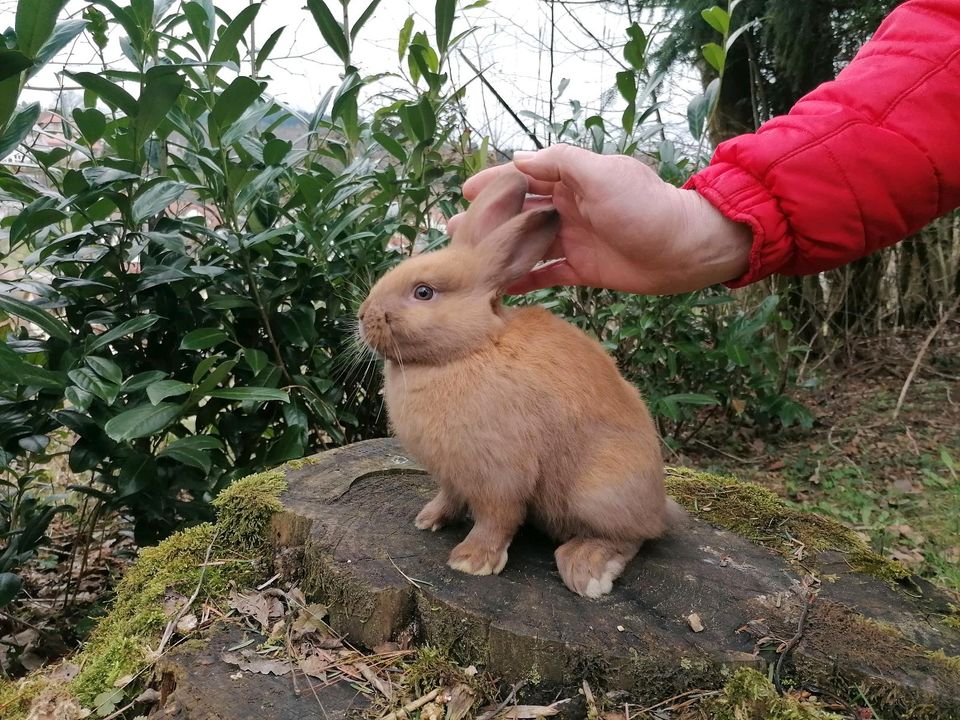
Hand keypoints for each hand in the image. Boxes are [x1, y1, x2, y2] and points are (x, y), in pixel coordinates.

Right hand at [447, 144, 752, 294]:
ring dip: (499, 250)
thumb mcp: (603, 173)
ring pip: (528, 245)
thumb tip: (520, 160)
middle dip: (489, 220)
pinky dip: (525, 280)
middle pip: (521, 213)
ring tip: (468, 259)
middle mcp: (571, 208)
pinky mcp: (584, 269)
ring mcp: (576, 240)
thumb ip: (561, 163)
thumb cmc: (646, 206)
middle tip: (455, 231)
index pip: (526, 177)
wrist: (684, 249)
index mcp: (574, 180)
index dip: (496, 183)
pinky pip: (547, 274)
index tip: (466, 191)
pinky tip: (500, 287)